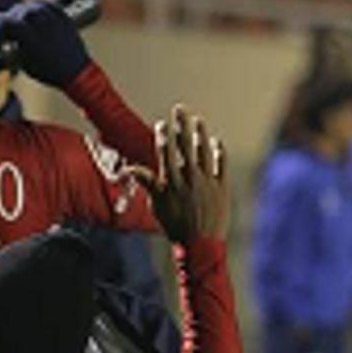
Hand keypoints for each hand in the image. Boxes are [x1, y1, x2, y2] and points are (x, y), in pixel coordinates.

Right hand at [0, 0, 89, 87]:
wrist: (76, 71)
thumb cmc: (46, 72)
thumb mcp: (23, 63)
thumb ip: (11, 49)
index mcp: (31, 38)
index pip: (7, 22)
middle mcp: (43, 25)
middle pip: (20, 10)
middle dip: (10, 16)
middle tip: (6, 24)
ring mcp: (55, 19)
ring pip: (33, 4)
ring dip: (23, 9)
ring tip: (20, 18)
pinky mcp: (64, 16)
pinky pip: (48, 4)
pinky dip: (38, 5)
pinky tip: (34, 10)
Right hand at [133, 104, 227, 243]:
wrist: (201, 243)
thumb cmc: (175, 225)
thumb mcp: (156, 205)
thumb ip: (147, 183)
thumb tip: (129, 169)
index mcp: (172, 182)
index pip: (166, 152)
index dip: (163, 136)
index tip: (161, 124)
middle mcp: (190, 178)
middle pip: (185, 145)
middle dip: (182, 125)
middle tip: (180, 109)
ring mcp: (207, 181)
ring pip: (204, 151)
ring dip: (200, 134)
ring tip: (198, 120)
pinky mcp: (222, 186)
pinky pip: (221, 164)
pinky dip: (219, 151)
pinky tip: (216, 142)